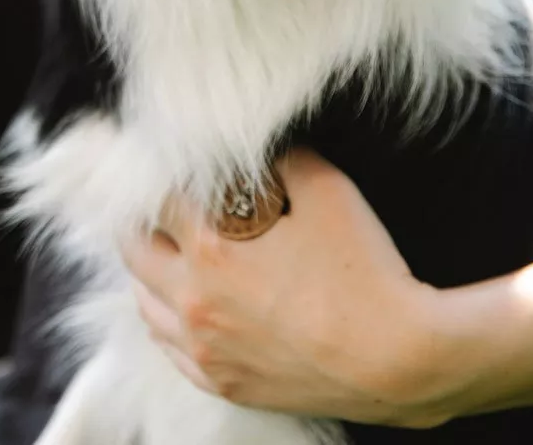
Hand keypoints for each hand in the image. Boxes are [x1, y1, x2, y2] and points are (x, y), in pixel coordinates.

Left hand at [121, 150, 452, 426]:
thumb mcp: (328, 191)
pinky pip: (170, 349)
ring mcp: (205, 348)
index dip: (160, 174)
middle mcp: (194, 300)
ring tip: (167, 252)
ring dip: (150, 271)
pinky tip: (182, 307)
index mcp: (211, 248)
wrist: (397, 359)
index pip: (156, 198)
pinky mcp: (223, 382)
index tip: (167, 164)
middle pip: (134, 249)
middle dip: (142, 220)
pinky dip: (168, 320)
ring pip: (145, 303)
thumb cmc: (365, 273)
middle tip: (157, 205)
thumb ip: (282, 160)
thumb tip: (260, 150)